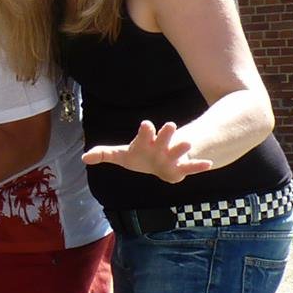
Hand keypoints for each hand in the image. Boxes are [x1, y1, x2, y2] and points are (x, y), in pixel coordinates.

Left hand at [82, 120, 213, 182]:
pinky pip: (191, 168)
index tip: (145, 124)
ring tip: (187, 142)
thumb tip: (84, 157)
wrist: (160, 161)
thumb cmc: (140, 156)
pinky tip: (208, 164)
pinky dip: (199, 166)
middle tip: (170, 125)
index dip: (145, 130)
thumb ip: (105, 154)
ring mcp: (171, 156)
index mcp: (145, 142)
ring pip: (178, 150)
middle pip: (162, 139)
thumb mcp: (122, 155)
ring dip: (182, 147)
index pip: (144, 134)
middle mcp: (159, 147)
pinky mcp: (181, 168)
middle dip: (165, 133)